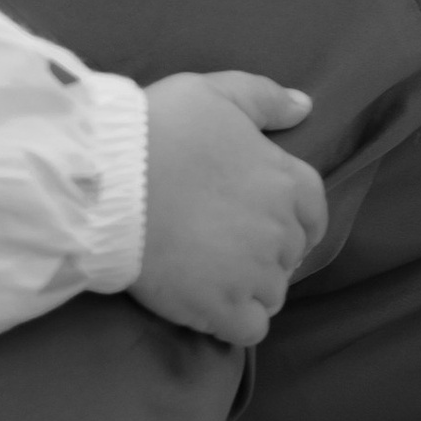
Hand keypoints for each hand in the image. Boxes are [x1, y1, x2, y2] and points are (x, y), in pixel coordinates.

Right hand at [135, 70, 327, 345]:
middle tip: (218, 245)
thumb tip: (304, 107)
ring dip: (246, 289)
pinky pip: (249, 329)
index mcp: (286, 180)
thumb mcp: (211, 91)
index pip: (313, 213)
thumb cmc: (157, 128)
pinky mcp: (223, 308)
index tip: (257, 221)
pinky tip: (204, 306)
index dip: (289, 221)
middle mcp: (281, 231)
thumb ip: (264, 98)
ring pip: (271, 295)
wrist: (107, 179)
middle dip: (261, 254)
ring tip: (207, 276)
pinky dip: (231, 322)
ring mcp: (255, 274)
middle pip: (288, 257)